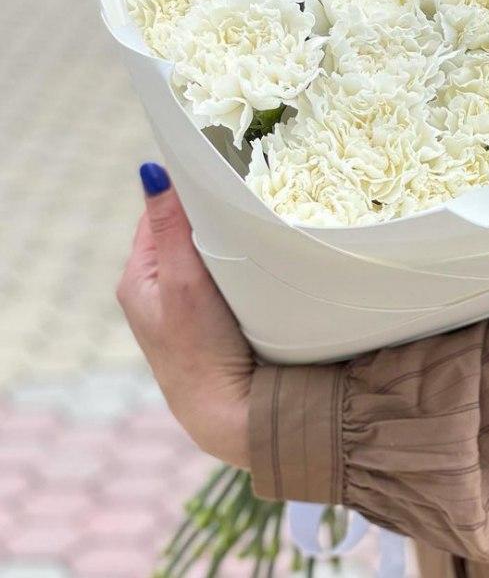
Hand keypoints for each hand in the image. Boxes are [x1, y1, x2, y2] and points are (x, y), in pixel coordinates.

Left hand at [117, 162, 253, 468]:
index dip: (188, 190)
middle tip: (247, 194)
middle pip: (184, 230)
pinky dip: (235, 260)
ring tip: (254, 221)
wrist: (228, 411)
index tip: (222, 171)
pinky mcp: (209, 316)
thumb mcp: (184, 281)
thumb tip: (152, 170)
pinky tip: (256, 257)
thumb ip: (171, 228)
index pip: (160, 212)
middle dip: (210, 213)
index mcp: (138, 275)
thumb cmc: (200, 348)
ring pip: (204, 252)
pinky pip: (219, 273)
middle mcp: (155, 287)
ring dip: (225, 237)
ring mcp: (182, 304)